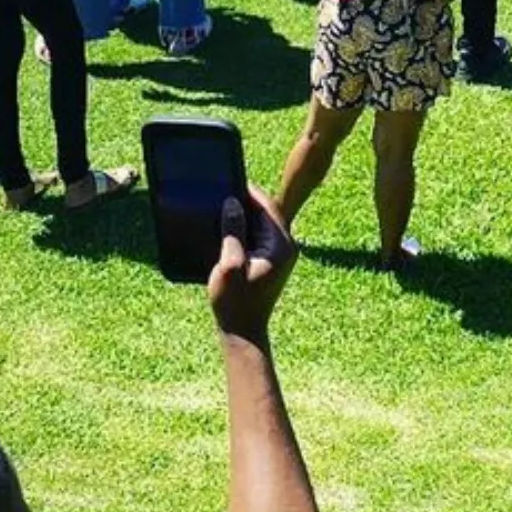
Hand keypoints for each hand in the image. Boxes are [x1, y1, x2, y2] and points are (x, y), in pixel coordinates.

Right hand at [208, 186, 295, 343]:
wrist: (244, 332)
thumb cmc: (235, 302)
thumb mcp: (230, 265)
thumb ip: (233, 232)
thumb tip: (233, 204)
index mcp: (280, 245)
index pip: (268, 207)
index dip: (251, 192)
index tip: (235, 179)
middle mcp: (286, 248)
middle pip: (268, 214)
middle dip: (249, 201)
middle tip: (228, 189)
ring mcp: (280, 256)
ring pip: (264, 225)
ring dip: (246, 216)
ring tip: (225, 205)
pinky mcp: (272, 264)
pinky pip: (260, 238)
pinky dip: (246, 230)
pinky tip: (229, 229)